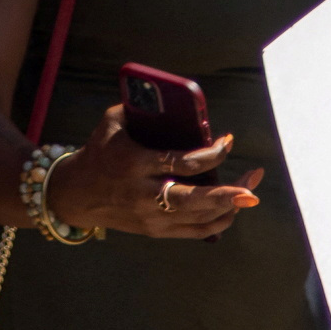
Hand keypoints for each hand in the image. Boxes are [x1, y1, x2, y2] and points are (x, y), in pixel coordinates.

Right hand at [50, 110, 260, 239]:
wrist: (77, 194)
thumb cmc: (99, 151)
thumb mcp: (112, 123)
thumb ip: (141, 109)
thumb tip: (174, 97)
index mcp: (134, 164)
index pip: (180, 162)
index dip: (210, 154)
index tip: (228, 141)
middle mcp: (144, 194)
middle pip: (194, 198)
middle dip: (227, 193)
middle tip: (253, 184)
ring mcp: (152, 217)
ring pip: (200, 218)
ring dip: (230, 207)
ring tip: (250, 192)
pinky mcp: (156, 231)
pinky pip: (195, 232)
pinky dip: (218, 222)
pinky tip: (233, 209)